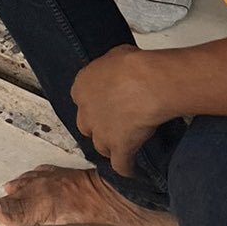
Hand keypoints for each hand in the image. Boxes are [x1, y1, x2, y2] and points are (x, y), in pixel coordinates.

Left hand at [72, 47, 170, 176]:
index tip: (106, 102)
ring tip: (124, 145)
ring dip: (110, 147)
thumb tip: (116, 73)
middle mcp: (86, 113)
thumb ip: (108, 72)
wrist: (145, 82)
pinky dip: (126, 168)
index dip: (94, 103)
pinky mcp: (118, 149)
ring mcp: (101, 134)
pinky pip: (120, 166)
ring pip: (101, 147)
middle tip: (114, 123)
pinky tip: (132, 169)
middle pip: (87, 126)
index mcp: (81, 87)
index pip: (81, 100)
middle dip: (98, 127)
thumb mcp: (113, 57)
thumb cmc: (132, 64)